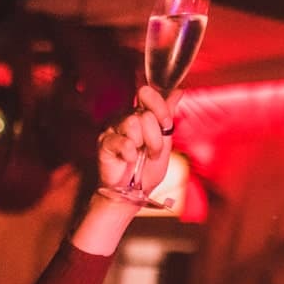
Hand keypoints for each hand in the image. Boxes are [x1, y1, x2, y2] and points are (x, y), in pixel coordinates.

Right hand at [94, 84, 176, 198]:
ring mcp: (113, 128)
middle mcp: (126, 117)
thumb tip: (178, 91)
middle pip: (145, 114)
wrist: (134, 191)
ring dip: (144, 146)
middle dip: (155, 138)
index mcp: (141, 114)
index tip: (166, 124)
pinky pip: (123, 142)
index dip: (160, 107)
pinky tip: (128, 160)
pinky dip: (130, 155)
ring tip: (140, 156)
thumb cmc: (147, 168)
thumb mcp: (165, 141)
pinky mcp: (104, 142)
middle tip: (151, 151)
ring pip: (134, 124)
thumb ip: (167, 115)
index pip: (148, 94)